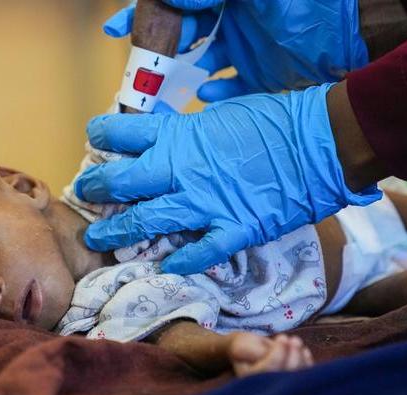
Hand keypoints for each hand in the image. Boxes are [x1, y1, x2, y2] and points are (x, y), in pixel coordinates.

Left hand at [74, 83, 379, 274]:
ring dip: (118, 233)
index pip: (122, 134)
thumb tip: (164, 134)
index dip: (101, 136)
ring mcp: (205, 203)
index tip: (94, 142)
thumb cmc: (274, 119)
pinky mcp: (233, 228)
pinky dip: (181, 262)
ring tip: (98, 239)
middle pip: (123, 182)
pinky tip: (165, 268)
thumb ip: (188, 130)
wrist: (321, 141)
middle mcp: (182, 170)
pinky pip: (200, 252)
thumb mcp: (222, 114)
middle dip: (97, 187)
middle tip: (85, 192)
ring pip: (148, 222)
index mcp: (179, 136)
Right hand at [104, 0, 368, 100]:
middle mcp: (230, 24)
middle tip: (135, 77)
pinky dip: (216, 96)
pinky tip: (204, 98)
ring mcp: (245, 52)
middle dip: (157, 58)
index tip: (114, 33)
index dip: (140, 18)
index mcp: (223, 0)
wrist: (353, 29)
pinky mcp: (262, 78)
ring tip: (162, 93)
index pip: (173, 8)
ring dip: (181, 80)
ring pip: (202, 68)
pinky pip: (231, 90)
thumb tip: (165, 0)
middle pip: (182, 41)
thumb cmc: (303, 1)